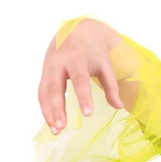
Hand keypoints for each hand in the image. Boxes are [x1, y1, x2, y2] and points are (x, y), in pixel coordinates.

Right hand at [38, 18, 123, 134]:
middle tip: (62, 127)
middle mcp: (59, 63)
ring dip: (48, 112)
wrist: (77, 30)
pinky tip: (51, 121)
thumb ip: (111, 86)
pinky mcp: (44, 73)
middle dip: (57, 108)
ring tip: (56, 130)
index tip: (88, 113)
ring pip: (44, 92)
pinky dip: (45, 107)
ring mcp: (49, 68)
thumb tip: (119, 107)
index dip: (83, 96)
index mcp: (77, 59)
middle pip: (55, 88)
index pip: (80, 80)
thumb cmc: (94, 50)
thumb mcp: (106, 65)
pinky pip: (41, 92)